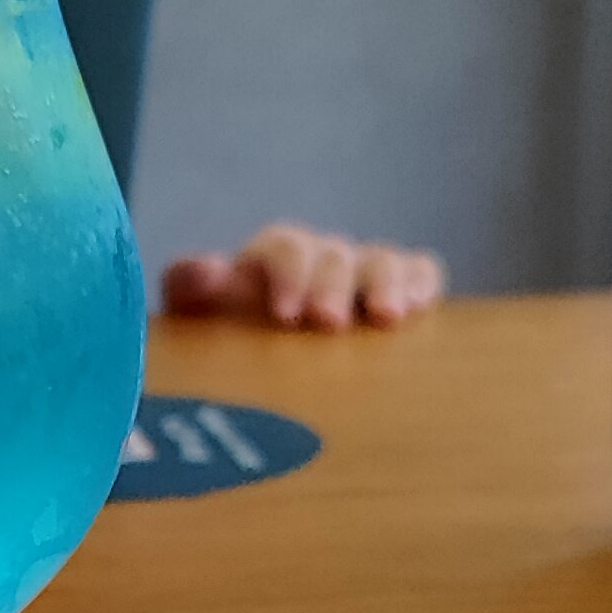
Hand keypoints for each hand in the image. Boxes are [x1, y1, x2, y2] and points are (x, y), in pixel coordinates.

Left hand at [162, 223, 446, 333]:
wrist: (254, 365)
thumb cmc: (225, 338)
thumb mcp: (194, 313)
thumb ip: (189, 285)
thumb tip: (211, 270)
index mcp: (274, 256)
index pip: (285, 247)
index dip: (289, 273)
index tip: (284, 314)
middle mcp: (322, 258)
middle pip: (337, 254)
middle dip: (333, 286)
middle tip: (327, 322)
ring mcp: (362, 272)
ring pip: (381, 260)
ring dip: (385, 284)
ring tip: (385, 317)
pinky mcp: (398, 289)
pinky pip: (420, 271)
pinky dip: (422, 282)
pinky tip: (419, 308)